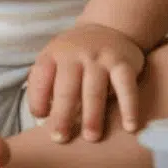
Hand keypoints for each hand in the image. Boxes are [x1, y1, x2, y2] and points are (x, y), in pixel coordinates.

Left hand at [27, 23, 145, 142]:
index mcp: (54, 55)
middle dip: (62, 116)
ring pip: (94, 91)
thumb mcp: (55, 61)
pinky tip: (130, 127)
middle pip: (66, 89)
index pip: (41, 79)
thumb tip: (42, 121)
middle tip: (61, 139)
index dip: (37, 100)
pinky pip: (127, 88)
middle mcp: (76, 55)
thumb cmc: (75, 57)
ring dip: (92, 116)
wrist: (109, 28)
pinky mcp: (124, 64)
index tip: (40, 119)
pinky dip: (129, 108)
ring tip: (91, 138)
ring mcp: (100, 59)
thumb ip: (45, 86)